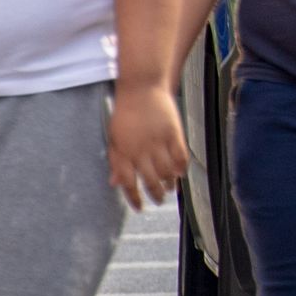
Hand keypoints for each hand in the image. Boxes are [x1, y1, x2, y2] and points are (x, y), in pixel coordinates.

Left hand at [107, 80, 187, 208]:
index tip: (140, 208)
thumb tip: (114, 182)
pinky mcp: (173, 134)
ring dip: (169, 184)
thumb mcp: (114, 137)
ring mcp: (158, 142)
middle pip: (150, 181)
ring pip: (167, 172)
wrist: (141, 88)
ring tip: (170, 188)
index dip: (134, 198)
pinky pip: (180, 158)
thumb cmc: (125, 114)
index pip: (129, 183)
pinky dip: (181, 169)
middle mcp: (141, 150)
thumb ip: (116, 161)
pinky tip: (180, 173)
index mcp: (124, 152)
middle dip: (155, 195)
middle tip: (159, 200)